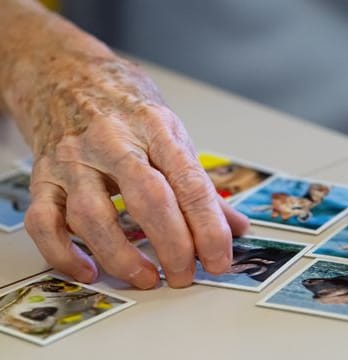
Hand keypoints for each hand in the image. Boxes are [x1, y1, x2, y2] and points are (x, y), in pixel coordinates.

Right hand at [20, 51, 248, 288]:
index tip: (219, 259)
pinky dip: (64, 253)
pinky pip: (44, 222)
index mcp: (155, 128)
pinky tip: (89, 270)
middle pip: (148, 199)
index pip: (190, 184)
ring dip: (122, 256)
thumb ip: (199, 183)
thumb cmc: (124, 107)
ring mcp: (73, 160)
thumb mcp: (170, 133)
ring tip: (147, 278)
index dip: (209, 228)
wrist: (65, 75)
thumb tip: (235, 226)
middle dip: (173, 245)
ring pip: (93, 216)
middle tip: (186, 275)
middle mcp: (113, 142)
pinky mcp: (43, 176)